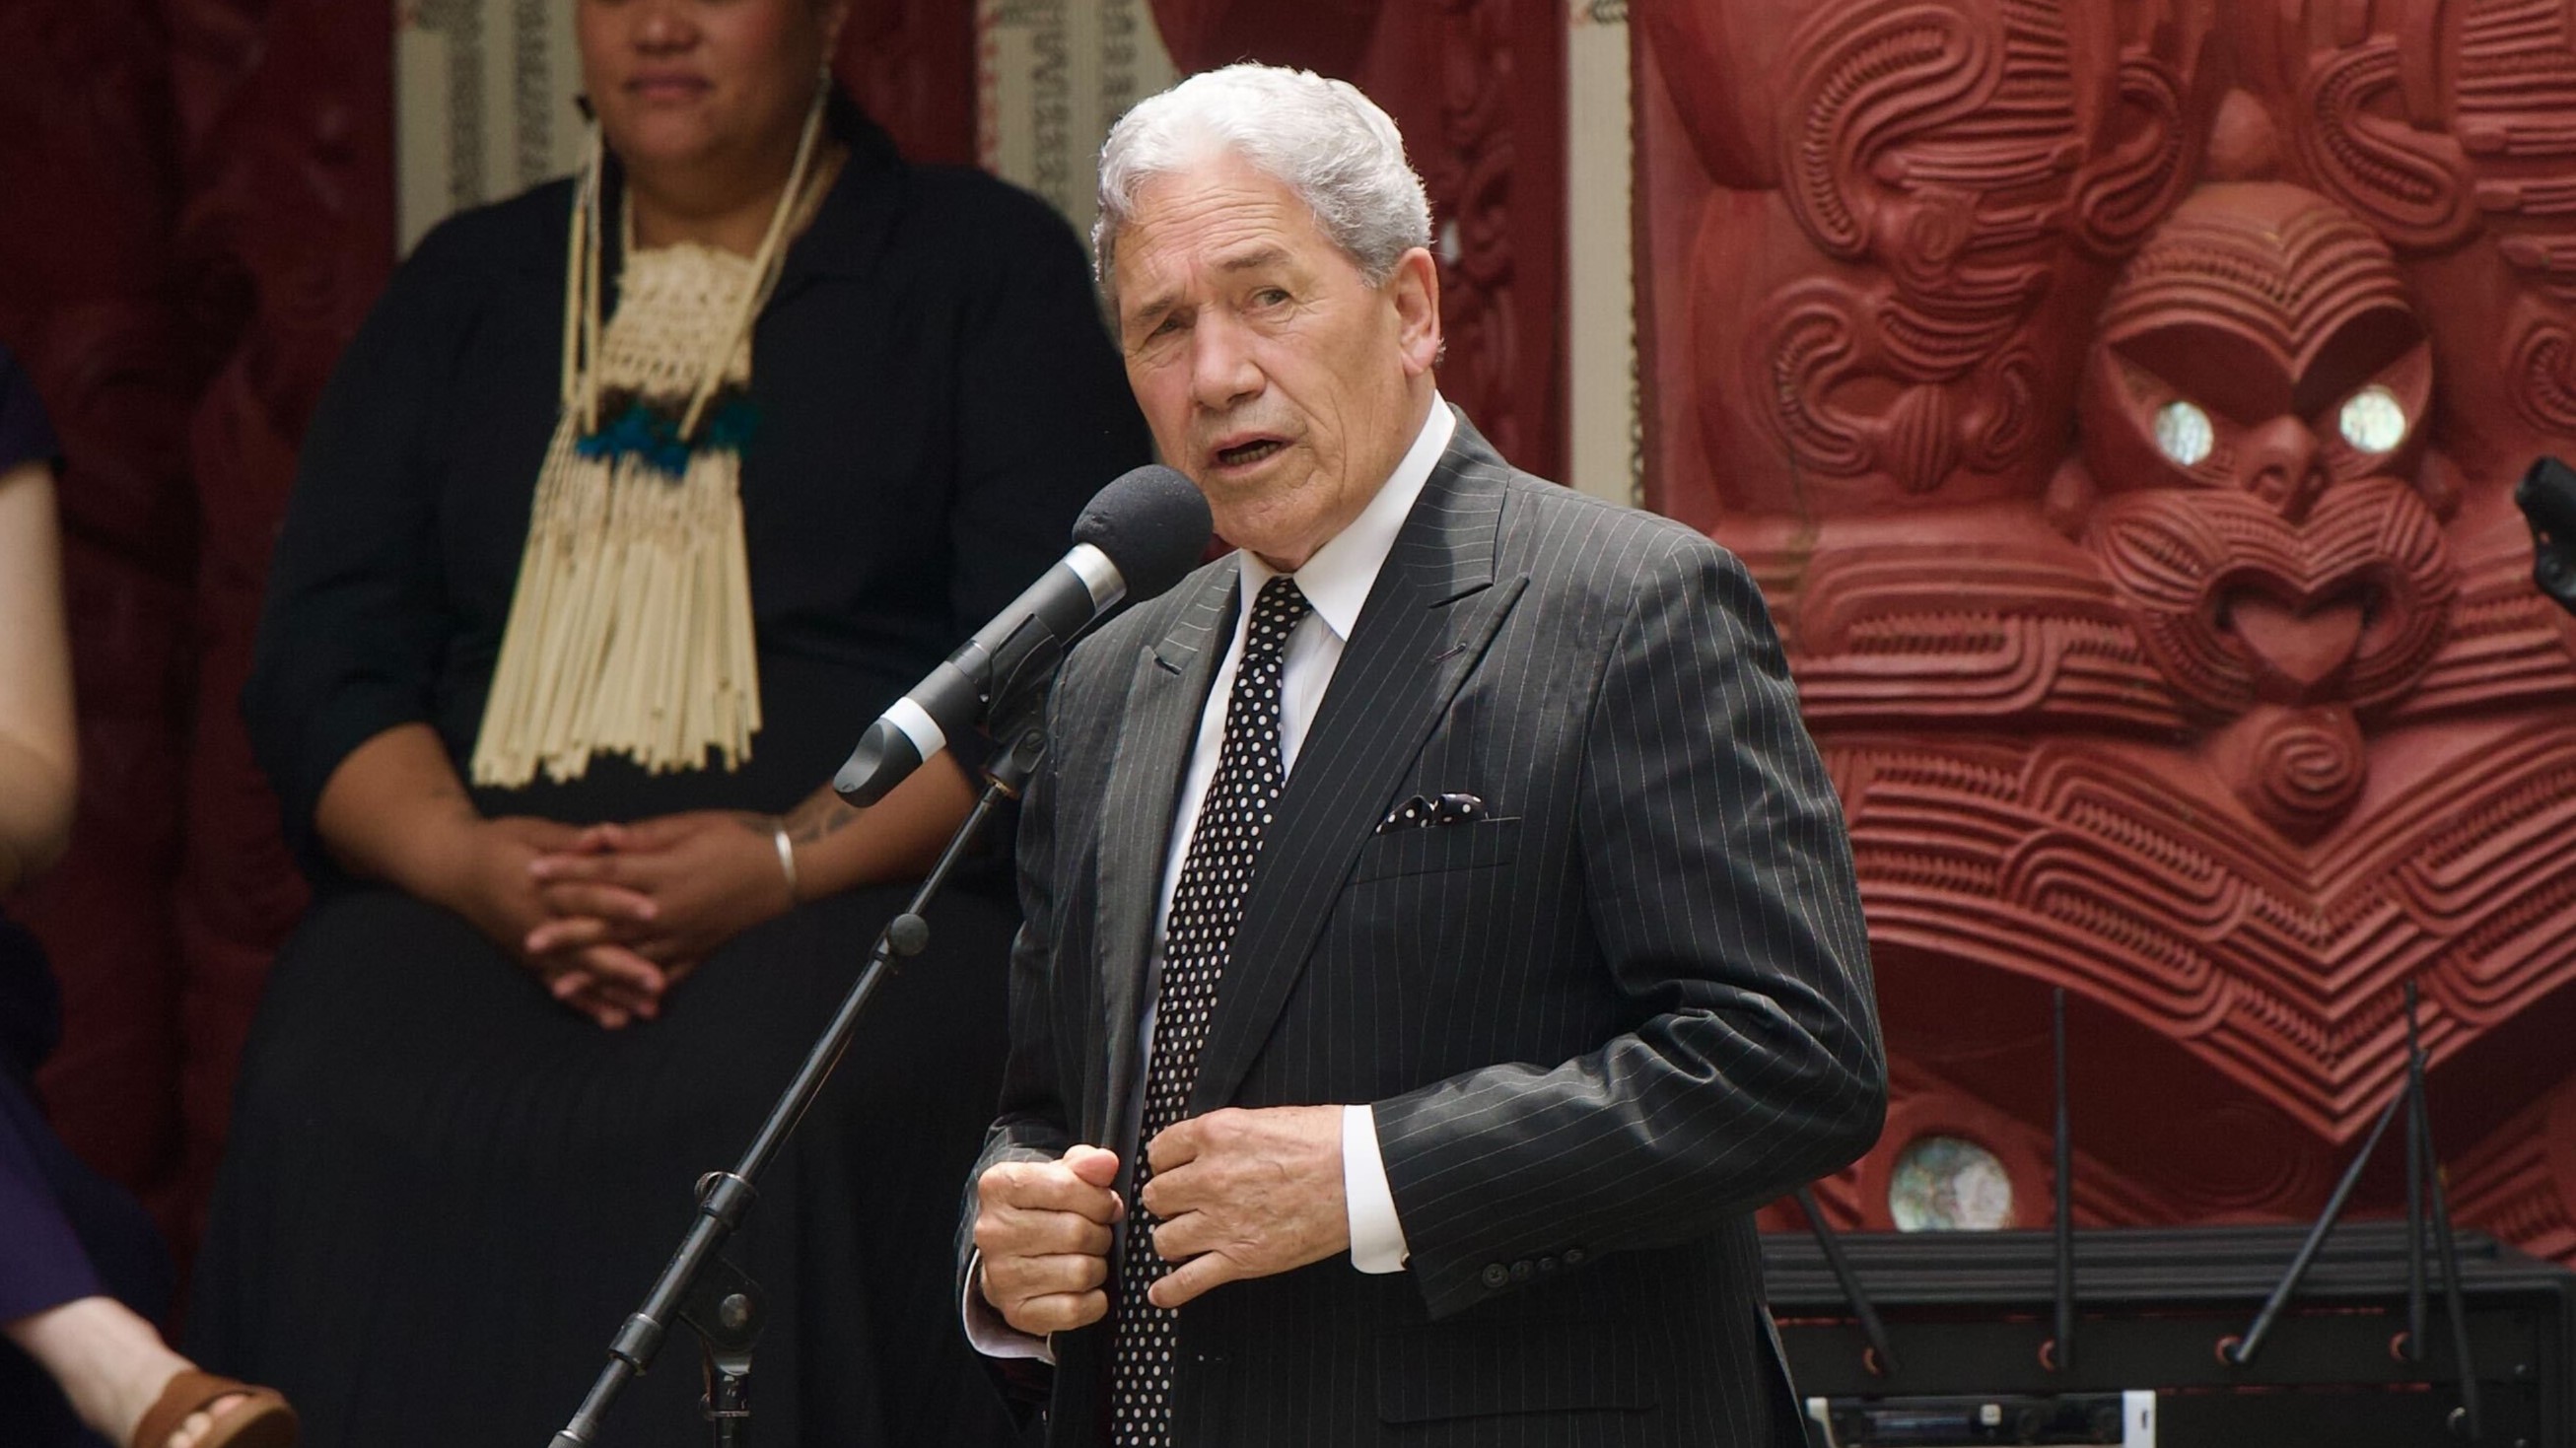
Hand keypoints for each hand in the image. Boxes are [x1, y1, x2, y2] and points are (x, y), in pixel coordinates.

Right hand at [433, 816, 666, 1028]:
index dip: (618, 902)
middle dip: (623, 967)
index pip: (584, 895)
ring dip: (614, 994)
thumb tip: (603, 835)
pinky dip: (588, 1005)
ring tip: (649, 1011)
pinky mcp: (530, 961)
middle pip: (585, 946)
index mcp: (539, 885)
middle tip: (659, 983)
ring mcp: (532, 948)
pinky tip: (616, 1021)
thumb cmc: (498, 843)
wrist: (452, 871)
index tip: (653, 911)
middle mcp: (535, 923)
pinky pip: (561, 986)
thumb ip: (569, 840)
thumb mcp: (531, 832)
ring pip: (578, 974)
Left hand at [524, 810, 793, 977]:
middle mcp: (669, 909)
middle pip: (607, 923)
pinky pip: (665, 976)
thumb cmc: (738, 837)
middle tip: (529, 942)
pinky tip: (620, 1005)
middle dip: (566, 933)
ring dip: (593, 974)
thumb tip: (599, 836)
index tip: (531, 870)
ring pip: (630, 958)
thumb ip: (643, 836)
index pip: (604, 872)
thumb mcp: (689, 825)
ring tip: (559, 986)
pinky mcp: (699, 951)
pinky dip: (641, 991)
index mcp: (664, 871)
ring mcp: (684, 936)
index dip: (566, 871)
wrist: (788, 867)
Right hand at [973, 1144, 1124, 1335]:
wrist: (1012, 1254)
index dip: (1099, 1198)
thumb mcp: (1060, 1174)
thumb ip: (1085, 1164)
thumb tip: (1105, 1163)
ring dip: (1098, 1266)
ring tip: (1088, 1258)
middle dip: (1101, 1233)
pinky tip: (1085, 1288)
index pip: (1066, 1186)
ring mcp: (1000, 1276)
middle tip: (1097, 1234)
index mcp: (998, 1187)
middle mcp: (992, 1231)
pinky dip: (1094, 1301)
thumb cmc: (1043, 1208)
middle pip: (1077, 1232)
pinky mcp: (1015, 1312)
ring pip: (1080, 1272)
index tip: (1106, 1205)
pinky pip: (1074, 1309)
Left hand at [1139, 1105, 1346, 1307]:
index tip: (1174, 1169)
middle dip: (1169, 1201)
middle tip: (1185, 1203)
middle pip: (1157, 1196)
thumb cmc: (1327, 1141)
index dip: (1166, 1162)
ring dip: (1173, 1239)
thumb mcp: (1265, 1118)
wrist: (1364, 1174)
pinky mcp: (1242, 1258)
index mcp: (1216, 1135)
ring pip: (1164, 1239)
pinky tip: (1161, 1293)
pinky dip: (1170, 1290)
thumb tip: (1206, 1150)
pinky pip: (1189, 1281)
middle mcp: (1210, 1178)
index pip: (1160, 1151)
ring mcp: (1223, 1221)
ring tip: (1187, 1238)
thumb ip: (1226, 1136)